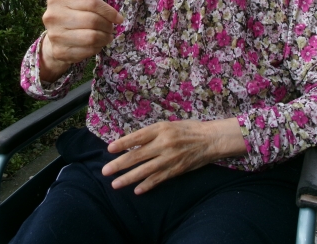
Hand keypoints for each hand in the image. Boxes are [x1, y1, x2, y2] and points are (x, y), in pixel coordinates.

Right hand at [40, 0, 123, 80]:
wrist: (54, 42)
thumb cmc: (71, 15)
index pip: (91, 3)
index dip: (109, 11)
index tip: (118, 18)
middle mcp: (51, 16)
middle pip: (92, 21)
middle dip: (107, 26)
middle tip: (112, 28)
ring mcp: (54, 35)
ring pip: (91, 37)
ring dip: (104, 38)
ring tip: (106, 36)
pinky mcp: (59, 52)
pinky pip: (87, 51)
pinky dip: (96, 49)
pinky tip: (96, 45)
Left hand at [101, 118, 244, 194]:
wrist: (210, 139)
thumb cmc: (188, 129)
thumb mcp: (168, 125)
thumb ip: (152, 134)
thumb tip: (132, 142)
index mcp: (161, 128)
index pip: (137, 137)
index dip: (123, 143)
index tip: (109, 149)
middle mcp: (164, 143)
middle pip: (137, 155)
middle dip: (119, 164)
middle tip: (105, 171)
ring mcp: (170, 158)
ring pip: (145, 170)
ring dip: (128, 178)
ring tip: (115, 184)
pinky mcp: (176, 169)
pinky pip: (159, 179)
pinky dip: (147, 185)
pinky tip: (137, 190)